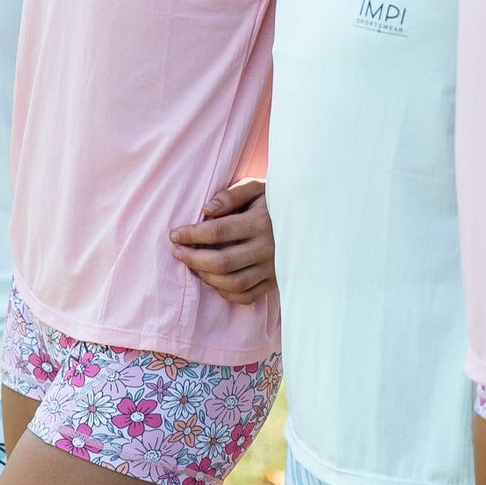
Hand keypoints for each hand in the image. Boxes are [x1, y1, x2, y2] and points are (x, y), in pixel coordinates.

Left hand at [169, 178, 275, 304]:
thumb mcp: (257, 188)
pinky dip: (225, 292)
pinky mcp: (276, 282)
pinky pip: (246, 296)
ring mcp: (273, 269)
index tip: (174, 234)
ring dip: (206, 277)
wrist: (311, 220)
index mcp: (261, 222)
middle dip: (192, 259)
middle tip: (177, 252)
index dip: (191, 234)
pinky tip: (213, 280)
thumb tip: (206, 210)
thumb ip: (231, 195)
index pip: (218, 232)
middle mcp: (268, 248)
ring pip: (232, 283)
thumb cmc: (275, 200)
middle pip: (222, 262)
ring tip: (192, 265)